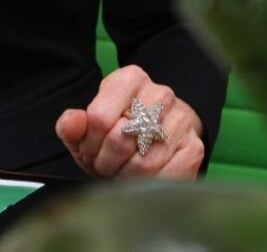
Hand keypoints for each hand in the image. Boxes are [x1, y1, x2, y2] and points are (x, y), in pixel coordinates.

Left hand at [54, 64, 204, 178]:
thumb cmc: (113, 133)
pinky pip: (168, 176)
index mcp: (129, 79)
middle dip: (105, 162)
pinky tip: (143, 180)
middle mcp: (160, 94)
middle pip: (121, 139)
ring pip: (144, 163)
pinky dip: (150, 186)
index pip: (99, 118)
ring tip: (121, 172)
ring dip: (125, 177)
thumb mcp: (86, 128)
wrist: (152, 138)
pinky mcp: (194, 146)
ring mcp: (180, 119)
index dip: (88, 143)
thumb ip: (72, 125)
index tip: (89, 150)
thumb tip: (72, 122)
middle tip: (104, 165)